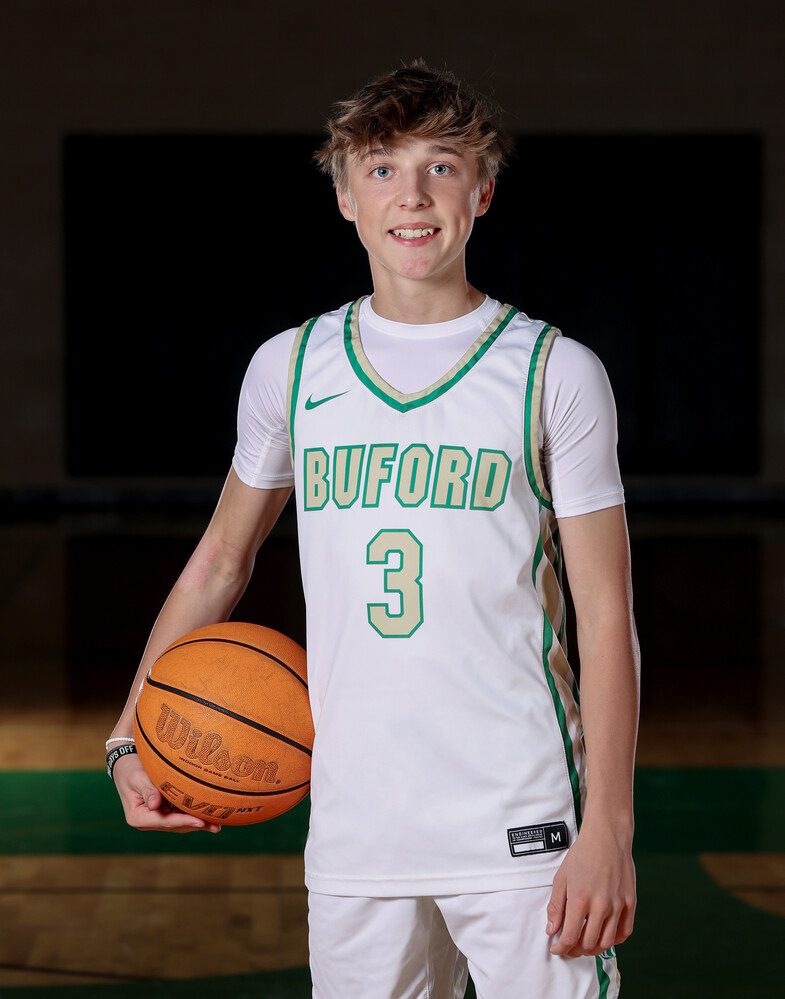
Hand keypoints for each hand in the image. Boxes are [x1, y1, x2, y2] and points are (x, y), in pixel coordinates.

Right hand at [112, 753, 220, 833]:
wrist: (126, 765)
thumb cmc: (130, 769)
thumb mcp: (137, 777)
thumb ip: (148, 790)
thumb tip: (155, 805)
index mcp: (137, 817)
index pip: (164, 821)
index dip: (184, 821)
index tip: (200, 822)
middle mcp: (147, 821)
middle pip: (175, 825)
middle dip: (196, 826)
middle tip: (216, 826)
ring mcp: (155, 817)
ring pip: (179, 823)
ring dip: (198, 824)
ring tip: (217, 825)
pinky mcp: (163, 811)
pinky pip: (180, 814)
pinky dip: (193, 815)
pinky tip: (209, 815)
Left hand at [545, 818, 635, 956]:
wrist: (607, 837)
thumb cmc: (582, 854)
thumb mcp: (561, 877)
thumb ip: (555, 906)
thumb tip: (551, 930)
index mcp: (580, 899)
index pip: (570, 937)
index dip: (561, 948)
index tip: (556, 948)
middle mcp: (600, 906)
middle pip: (588, 943)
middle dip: (575, 950)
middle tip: (569, 947)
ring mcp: (618, 905)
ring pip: (607, 942)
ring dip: (594, 948)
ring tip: (584, 944)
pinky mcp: (630, 902)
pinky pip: (624, 932)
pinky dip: (614, 940)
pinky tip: (604, 936)